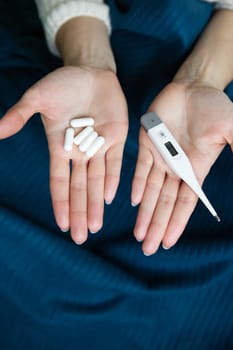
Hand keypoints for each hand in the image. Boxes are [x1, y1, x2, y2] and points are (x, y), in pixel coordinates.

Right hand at [0, 66, 127, 243]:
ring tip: (95, 226)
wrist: (90, 71)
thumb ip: (19, 115)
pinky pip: (114, 163)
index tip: (62, 225)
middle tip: (81, 238)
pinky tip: (109, 198)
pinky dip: (112, 180)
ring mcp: (98, 146)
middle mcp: (79, 152)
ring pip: (97, 181)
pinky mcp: (116, 138)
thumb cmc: (62, 84)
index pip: (59, 182)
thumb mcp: (37, 98)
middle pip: (79, 189)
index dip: (60, 203)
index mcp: (59, 147)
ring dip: (96, 203)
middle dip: (80, 212)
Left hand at [132, 81, 232, 254]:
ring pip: (149, 190)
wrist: (194, 87)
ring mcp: (160, 156)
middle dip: (156, 225)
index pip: (184, 203)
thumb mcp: (230, 129)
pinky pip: (140, 167)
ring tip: (138, 234)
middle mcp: (176, 168)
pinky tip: (132, 201)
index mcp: (195, 169)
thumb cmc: (213, 107)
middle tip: (147, 248)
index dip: (175, 223)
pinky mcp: (146, 142)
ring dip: (144, 212)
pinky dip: (136, 184)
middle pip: (164, 203)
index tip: (167, 242)